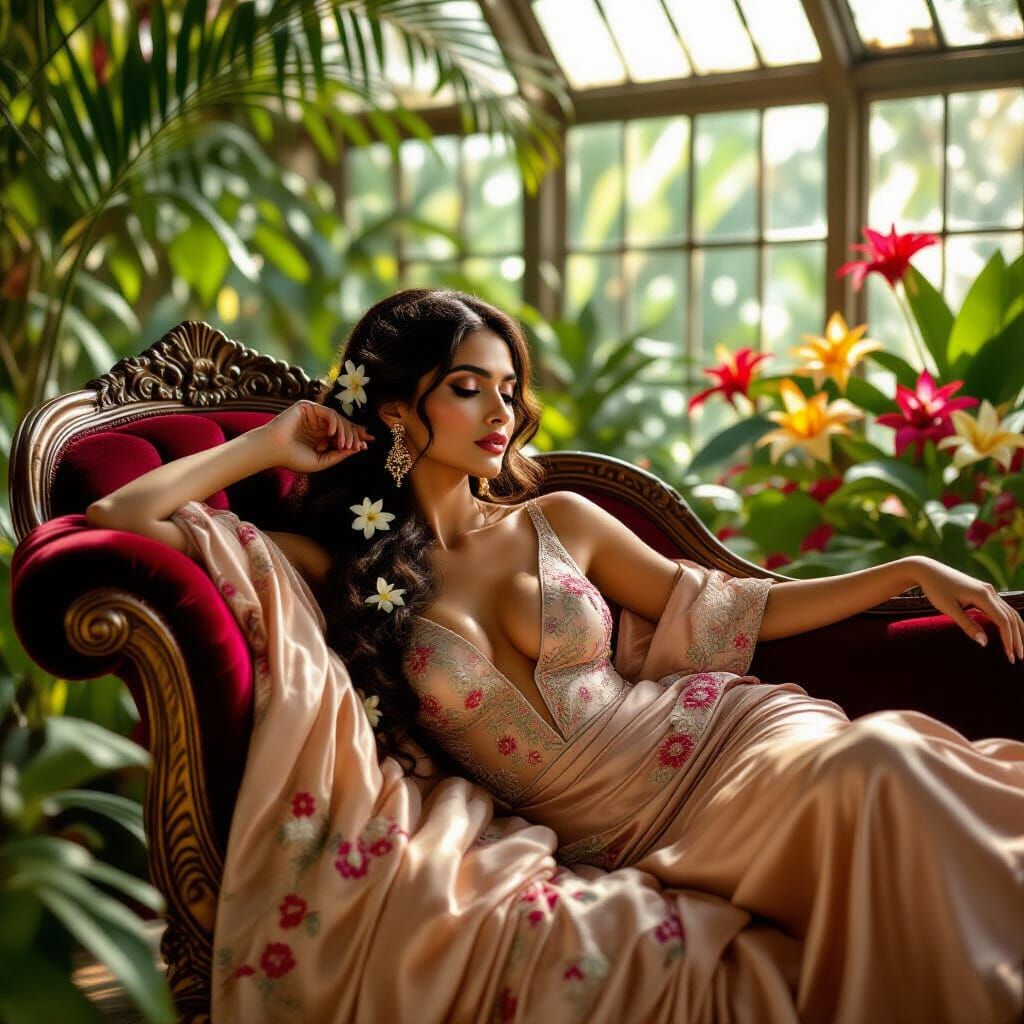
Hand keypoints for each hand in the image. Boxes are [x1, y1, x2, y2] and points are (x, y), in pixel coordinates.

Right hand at [256, 400, 375, 473]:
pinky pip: (328, 412)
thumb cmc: (293, 458)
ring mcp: (314, 415)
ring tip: (345, 444)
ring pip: (338, 419)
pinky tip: (333, 434)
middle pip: (344, 425)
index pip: (343, 434)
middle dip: (355, 434)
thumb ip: (338, 455)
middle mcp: (319, 425)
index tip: (367, 444)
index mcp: (322, 437)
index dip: (356, 438)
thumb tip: (357, 449)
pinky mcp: (308, 407)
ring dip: (345, 432)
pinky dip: (334, 422)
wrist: (274, 450)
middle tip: (359, 445)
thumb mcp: (321, 461)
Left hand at [911, 556, 1022, 662]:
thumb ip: (967, 625)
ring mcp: (988, 590)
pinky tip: (1009, 632)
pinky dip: (1008, 621)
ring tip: (1018, 648)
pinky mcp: (984, 591)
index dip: (1009, 639)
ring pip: (1009, 612)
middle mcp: (990, 591)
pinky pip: (1001, 608)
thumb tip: (984, 643)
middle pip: (1011, 617)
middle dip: (1017, 638)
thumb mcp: (949, 608)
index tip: (1010, 656)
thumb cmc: (935, 589)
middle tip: (1019, 657)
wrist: (927, 570)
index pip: (1003, 621)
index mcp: (983, 595)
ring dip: (1016, 630)